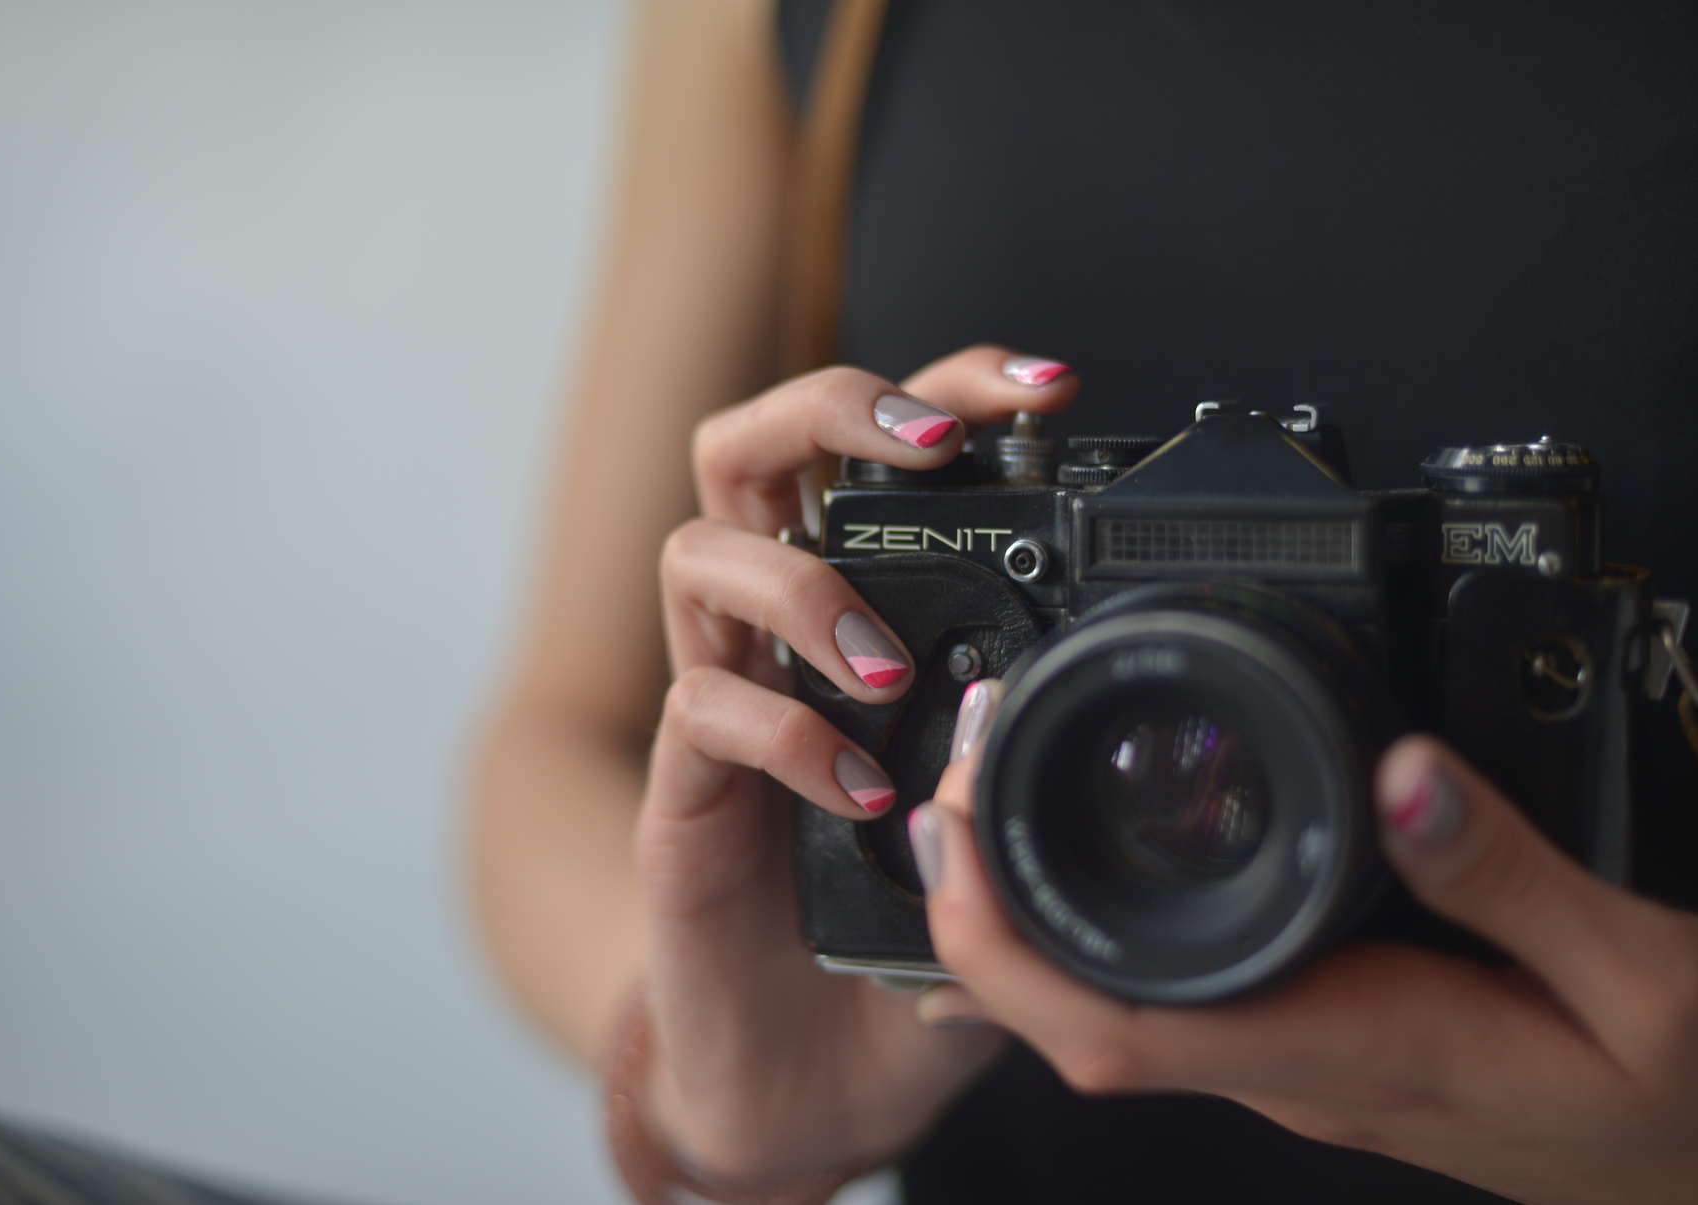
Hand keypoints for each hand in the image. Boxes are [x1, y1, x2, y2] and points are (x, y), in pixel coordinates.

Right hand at [638, 347, 1078, 1179]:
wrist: (813, 1074)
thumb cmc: (910, 935)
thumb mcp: (1011, 831)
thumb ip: (1058, 764)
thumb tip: (1160, 727)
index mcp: (852, 612)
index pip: (871, 455)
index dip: (945, 390)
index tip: (1047, 386)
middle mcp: (772, 634)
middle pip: (746, 448)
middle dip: (836, 409)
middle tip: (934, 445)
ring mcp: (718, 701)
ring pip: (698, 554)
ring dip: (803, 584)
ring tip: (890, 664)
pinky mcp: (679, 790)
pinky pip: (702, 711)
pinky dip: (785, 730)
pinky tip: (860, 789)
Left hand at [913, 692, 1697, 1203]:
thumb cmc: (1686, 1103)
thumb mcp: (1647, 980)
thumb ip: (1516, 875)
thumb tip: (1399, 771)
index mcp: (1354, 1048)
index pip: (1119, 1027)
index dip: (1004, 945)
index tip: (958, 833)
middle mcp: (1298, 1067)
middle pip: (1077, 1019)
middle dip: (978, 910)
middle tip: (954, 776)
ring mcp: (1300, 1064)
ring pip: (1108, 1012)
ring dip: (1021, 922)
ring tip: (985, 802)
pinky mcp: (1322, 1046)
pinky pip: (1163, 1001)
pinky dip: (1087, 942)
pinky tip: (1059, 892)